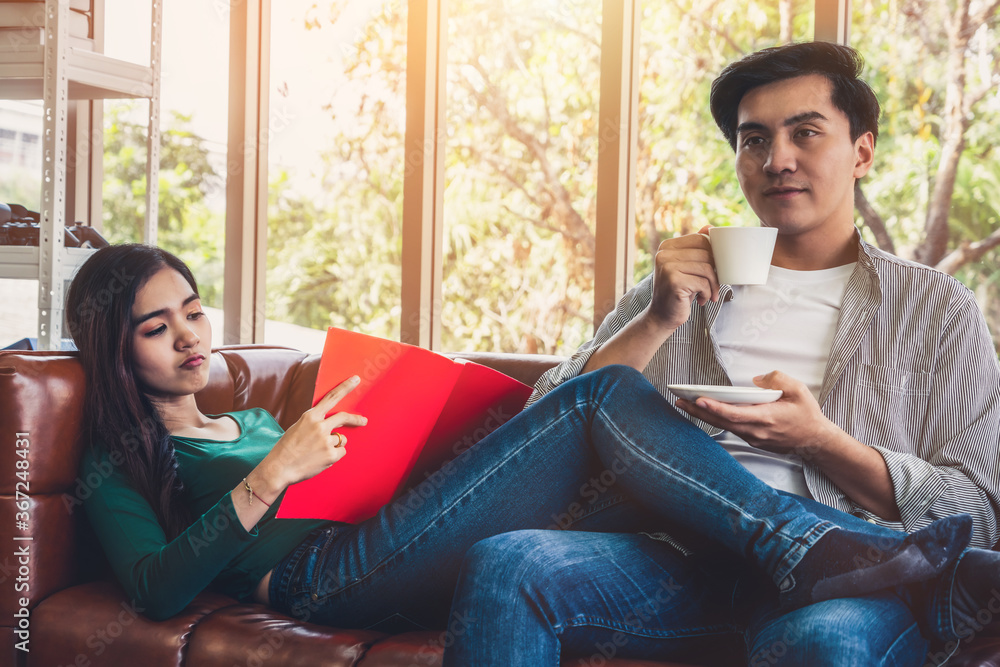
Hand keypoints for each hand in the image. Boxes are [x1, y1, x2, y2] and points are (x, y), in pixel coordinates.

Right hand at [264, 376, 367, 487]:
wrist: (279, 468)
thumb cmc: (287, 448)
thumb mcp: (298, 427)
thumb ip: (315, 422)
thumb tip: (334, 423)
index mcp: (310, 417)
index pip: (331, 397)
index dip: (345, 387)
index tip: (356, 379)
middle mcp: (320, 426)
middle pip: (344, 417)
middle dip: (356, 419)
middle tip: (363, 421)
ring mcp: (326, 441)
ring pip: (341, 439)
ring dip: (334, 444)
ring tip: (318, 452)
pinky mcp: (331, 455)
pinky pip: (341, 451)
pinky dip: (334, 456)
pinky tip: (320, 459)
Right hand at [646, 226, 720, 331]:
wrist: (662, 316)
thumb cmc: (679, 291)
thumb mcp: (687, 267)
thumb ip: (695, 248)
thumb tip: (709, 227)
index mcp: (667, 246)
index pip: (700, 239)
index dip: (713, 254)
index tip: (712, 270)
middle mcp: (664, 254)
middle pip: (706, 253)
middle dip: (715, 271)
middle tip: (712, 285)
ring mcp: (667, 267)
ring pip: (707, 268)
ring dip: (713, 284)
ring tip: (708, 294)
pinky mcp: (674, 281)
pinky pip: (703, 282)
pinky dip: (707, 293)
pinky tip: (701, 300)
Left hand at [674, 371, 835, 458]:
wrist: (816, 442)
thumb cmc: (807, 416)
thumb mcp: (799, 390)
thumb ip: (777, 379)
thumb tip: (756, 380)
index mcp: (766, 418)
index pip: (734, 413)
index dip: (714, 407)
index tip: (698, 399)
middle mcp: (756, 431)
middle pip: (721, 421)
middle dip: (698, 411)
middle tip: (680, 401)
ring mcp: (753, 437)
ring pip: (724, 425)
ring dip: (704, 415)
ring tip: (686, 404)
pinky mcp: (753, 439)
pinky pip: (731, 428)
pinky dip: (716, 419)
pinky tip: (705, 411)